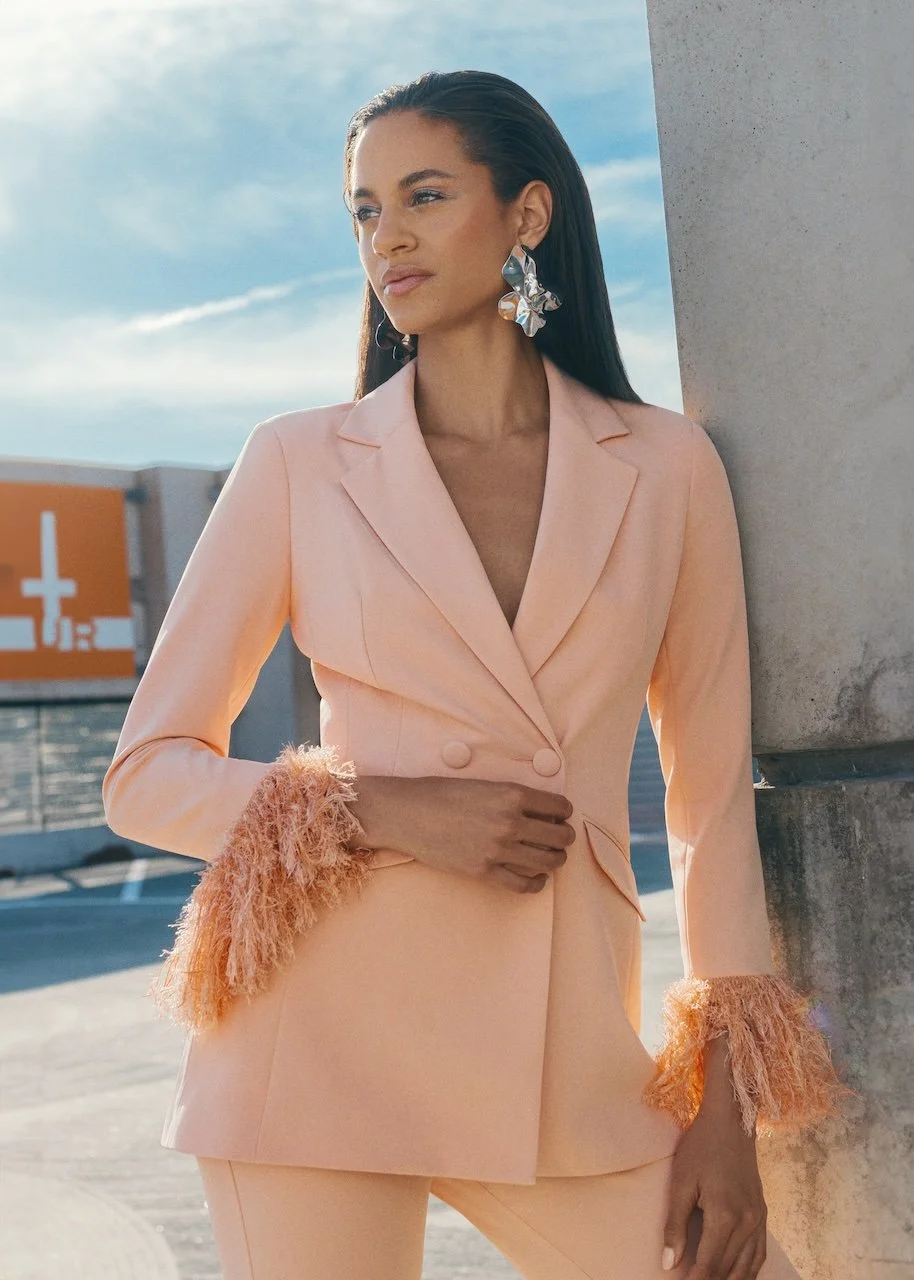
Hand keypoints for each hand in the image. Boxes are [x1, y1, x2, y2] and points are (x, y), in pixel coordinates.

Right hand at [346, 774, 573, 893]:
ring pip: (547, 861)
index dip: (564, 812)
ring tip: (552, 857)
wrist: (407, 814)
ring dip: (556, 859)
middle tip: (560, 837)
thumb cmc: (440, 793)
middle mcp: (510, 822)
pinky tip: (538, 879)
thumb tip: (540, 810)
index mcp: (512, 794)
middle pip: (558, 836)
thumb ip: (512, 797)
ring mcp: (498, 849)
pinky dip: (537, 884)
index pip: (559, 807)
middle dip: (564, 837)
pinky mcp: (484, 871)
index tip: (561, 816)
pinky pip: (523, 884)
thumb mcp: (483, 784)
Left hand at [663, 1036, 767, 1278]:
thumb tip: (668, 1264)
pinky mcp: (763, 1213)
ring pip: (747, 1267)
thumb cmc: (701, 1147)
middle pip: (728, 1269)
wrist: (731, 1122)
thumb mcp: (681, 1182)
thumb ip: (674, 1225)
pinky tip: (738, 1277)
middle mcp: (747, 1222)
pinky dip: (748, 1271)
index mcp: (725, 1216)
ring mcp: (759, 1219)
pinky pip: (759, 1253)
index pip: (708, 1265)